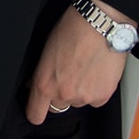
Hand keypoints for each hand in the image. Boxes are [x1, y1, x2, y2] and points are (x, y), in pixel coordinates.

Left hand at [25, 0, 130, 124]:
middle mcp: (64, 94)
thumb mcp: (46, 49)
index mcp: (45, 83)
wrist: (100, 23)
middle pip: (57, 107)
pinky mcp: (104, 96)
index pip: (35, 114)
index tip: (37, 108)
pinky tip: (95, 71)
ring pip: (77, 101)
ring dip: (79, 91)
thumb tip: (34, 85)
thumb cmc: (73, 29)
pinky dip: (95, 89)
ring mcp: (85, 97)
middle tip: (66, 74)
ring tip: (83, 67)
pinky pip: (95, 99)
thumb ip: (40, 73)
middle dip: (59, 94)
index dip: (35, 111)